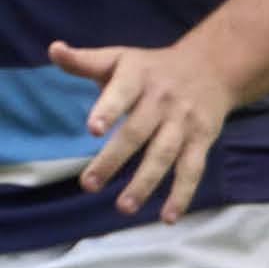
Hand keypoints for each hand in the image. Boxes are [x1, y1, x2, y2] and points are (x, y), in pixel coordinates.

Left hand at [52, 36, 244, 220]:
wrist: (214, 67)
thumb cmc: (153, 67)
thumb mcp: (120, 58)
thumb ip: (84, 61)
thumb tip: (54, 49)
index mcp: (138, 78)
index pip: (121, 93)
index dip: (108, 110)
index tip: (92, 129)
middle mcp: (163, 101)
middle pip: (137, 132)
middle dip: (114, 159)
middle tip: (89, 184)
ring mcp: (184, 122)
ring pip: (164, 155)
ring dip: (145, 182)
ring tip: (124, 207)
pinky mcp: (201, 139)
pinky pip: (192, 169)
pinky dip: (182, 194)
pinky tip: (168, 217)